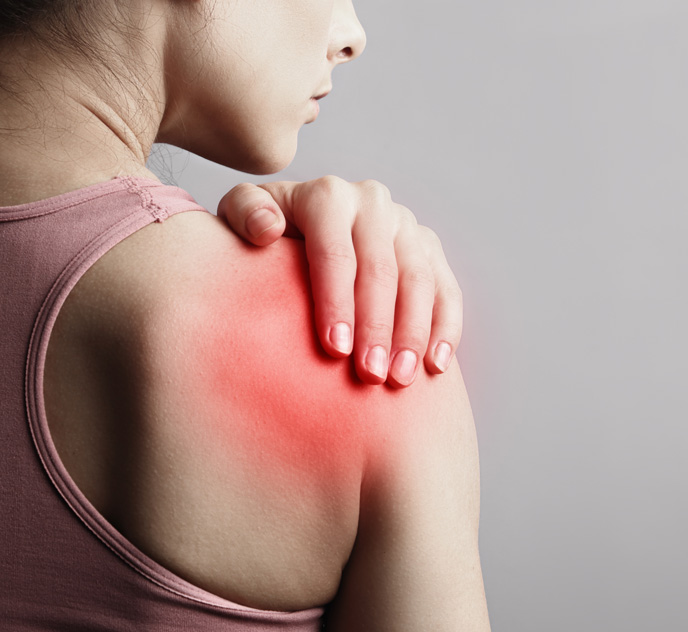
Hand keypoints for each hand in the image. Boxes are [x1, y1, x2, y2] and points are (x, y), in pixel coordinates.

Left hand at [216, 176, 461, 387]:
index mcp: (327, 196)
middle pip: (381, 269)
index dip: (336, 302)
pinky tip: (436, 366)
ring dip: (413, 333)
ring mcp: (405, 224)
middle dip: (377, 326)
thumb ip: (244, 214)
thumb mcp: (241, 217)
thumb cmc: (262, 236)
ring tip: (400, 379)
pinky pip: (446, 289)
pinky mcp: (428, 247)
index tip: (334, 350)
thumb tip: (268, 229)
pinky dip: (445, 328)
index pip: (335, 252)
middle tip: (369, 375)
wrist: (296, 229)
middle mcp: (372, 203)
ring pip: (419, 280)